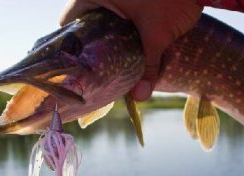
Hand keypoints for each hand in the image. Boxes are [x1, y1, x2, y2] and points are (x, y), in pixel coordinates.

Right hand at [60, 0, 202, 100]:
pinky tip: (130, 44)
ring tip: (114, 60)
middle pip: (87, 20)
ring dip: (110, 35)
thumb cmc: (173, 0)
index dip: (74, 45)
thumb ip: (148, 67)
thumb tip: (139, 98)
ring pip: (103, 16)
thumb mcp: (158, 35)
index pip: (70, 22)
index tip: (83, 65)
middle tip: (101, 67)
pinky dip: (123, 25)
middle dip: (95, 43)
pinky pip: (118, 10)